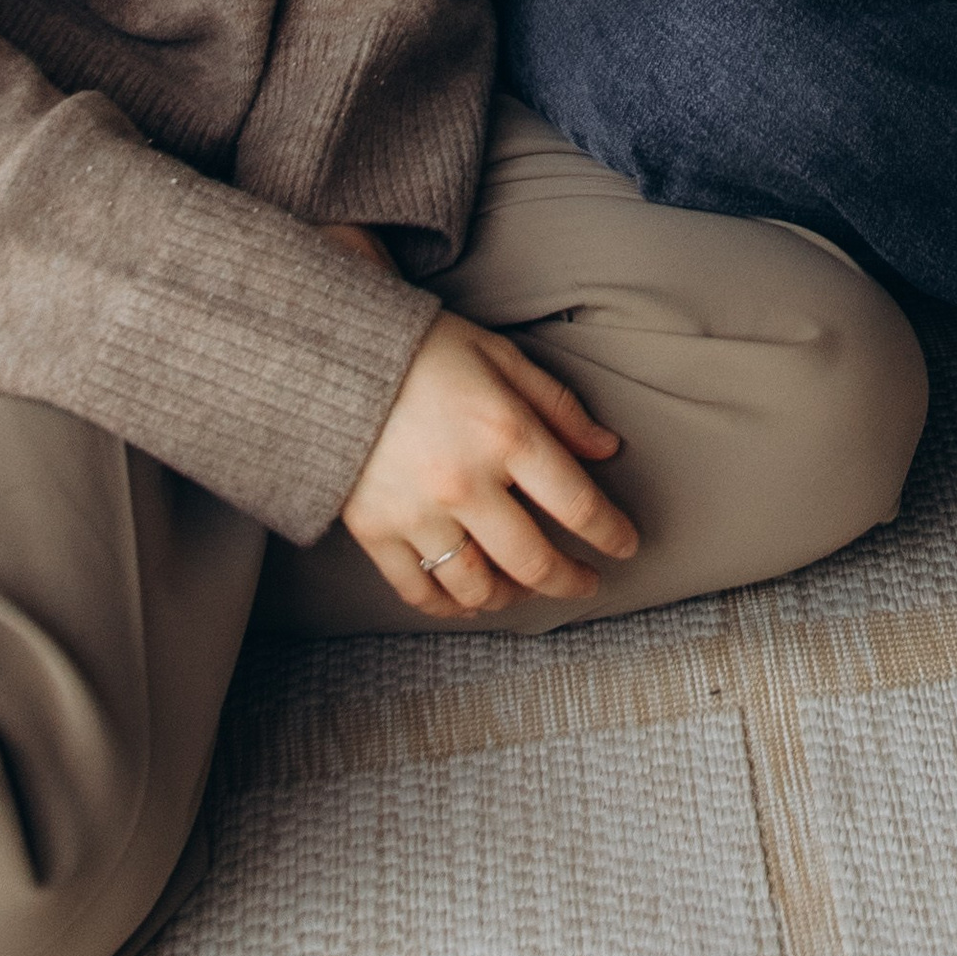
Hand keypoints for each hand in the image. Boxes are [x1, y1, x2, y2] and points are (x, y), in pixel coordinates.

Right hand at [339, 308, 635, 618]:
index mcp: (505, 433)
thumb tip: (607, 448)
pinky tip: (471, 598)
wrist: (331, 352)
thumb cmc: (425, 349)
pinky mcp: (375, 531)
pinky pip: (420, 591)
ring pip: (478, 587)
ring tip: (526, 589)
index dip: (610, 533)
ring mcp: (417, 513)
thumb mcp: (501, 356)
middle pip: (533, 560)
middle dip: (570, 580)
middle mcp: (465, 483)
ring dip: (513, 597)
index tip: (625, 545)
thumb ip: (557, 406)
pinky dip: (451, 605)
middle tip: (586, 583)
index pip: (577, 504)